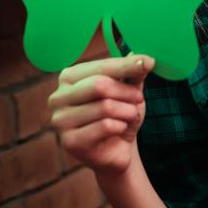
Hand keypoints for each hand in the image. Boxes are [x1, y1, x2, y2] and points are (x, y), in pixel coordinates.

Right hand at [50, 55, 154, 174]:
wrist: (117, 149)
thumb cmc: (120, 114)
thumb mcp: (129, 90)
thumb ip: (133, 73)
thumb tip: (144, 58)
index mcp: (69, 77)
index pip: (101, 66)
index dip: (127, 65)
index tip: (149, 62)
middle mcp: (58, 97)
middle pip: (100, 85)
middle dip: (127, 92)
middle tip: (139, 99)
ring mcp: (60, 120)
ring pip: (105, 107)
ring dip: (127, 111)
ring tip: (130, 116)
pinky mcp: (69, 142)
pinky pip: (105, 127)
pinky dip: (121, 126)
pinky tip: (119, 130)